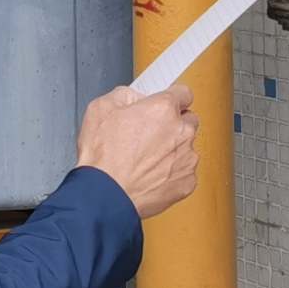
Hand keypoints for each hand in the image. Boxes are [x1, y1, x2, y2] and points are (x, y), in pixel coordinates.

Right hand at [75, 84, 199, 220]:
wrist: (105, 194)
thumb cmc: (103, 156)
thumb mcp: (100, 107)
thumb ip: (125, 95)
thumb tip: (135, 97)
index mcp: (163, 109)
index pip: (183, 93)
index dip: (171, 98)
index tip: (166, 103)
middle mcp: (181, 132)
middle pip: (188, 120)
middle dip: (173, 124)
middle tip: (150, 133)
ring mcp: (187, 159)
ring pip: (186, 147)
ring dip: (171, 149)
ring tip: (145, 159)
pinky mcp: (187, 182)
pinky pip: (184, 171)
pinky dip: (171, 172)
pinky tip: (150, 174)